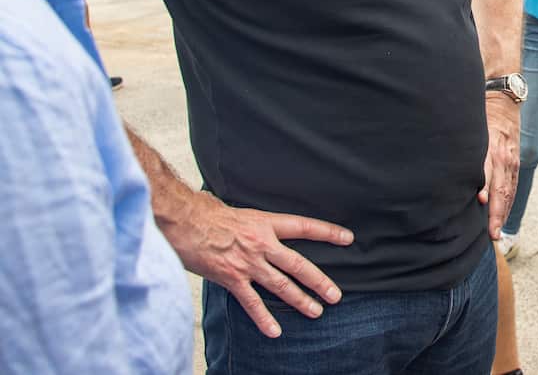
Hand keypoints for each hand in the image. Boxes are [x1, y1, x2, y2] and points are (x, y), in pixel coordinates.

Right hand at [165, 191, 352, 337]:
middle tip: (336, 294)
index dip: (328, 233)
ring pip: (281, 285)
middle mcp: (262, 244)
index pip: (305, 227)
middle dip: (319, 281)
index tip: (348, 238)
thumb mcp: (241, 213)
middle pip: (298, 265)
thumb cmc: (208, 213)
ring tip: (316, 311)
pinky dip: (263, 318)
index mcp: (266, 224)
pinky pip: (251, 302)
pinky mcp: (232, 279)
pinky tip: (275, 331)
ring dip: (300, 300)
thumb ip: (256, 223)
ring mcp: (248, 264)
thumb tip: (262, 225)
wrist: (184, 221)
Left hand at [480, 94, 520, 238]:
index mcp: (491, 149)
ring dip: (503, 214)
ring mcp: (511, 162)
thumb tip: (456, 172)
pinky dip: (508, 205)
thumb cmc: (482, 117)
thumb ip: (467, 150)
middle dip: (497, 212)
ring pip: (508, 192)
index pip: (488, 171)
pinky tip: (503, 218)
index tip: (480, 203)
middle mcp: (503, 158)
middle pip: (501, 189)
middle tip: (492, 232)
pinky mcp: (515, 164)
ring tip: (497, 232)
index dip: (485, 187)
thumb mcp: (472, 129)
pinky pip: (512, 188)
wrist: (504, 104)